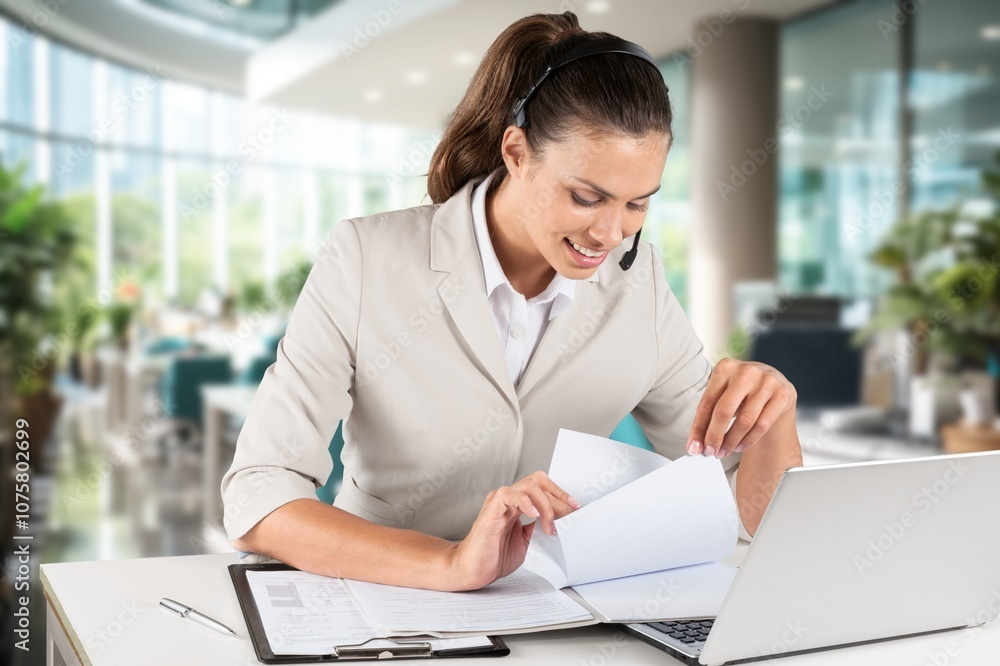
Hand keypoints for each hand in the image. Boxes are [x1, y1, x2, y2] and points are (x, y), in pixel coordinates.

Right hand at [448, 471, 579, 589]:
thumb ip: (538, 528)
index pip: (542, 487)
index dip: (560, 494)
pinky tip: (534, 516)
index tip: (575, 507)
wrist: (472, 570)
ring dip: (546, 504)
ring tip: (550, 525)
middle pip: (538, 481)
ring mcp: (499, 502)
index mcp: (517, 505)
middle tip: (570, 513)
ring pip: (528, 486)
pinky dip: (526, 502)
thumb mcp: (526, 542)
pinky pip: (509, 495)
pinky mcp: (490, 510)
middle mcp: (508, 499)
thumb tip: (559, 521)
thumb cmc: (494, 557)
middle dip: (558, 496)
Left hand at [686, 358, 796, 458]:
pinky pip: (762, 425)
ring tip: (723, 452)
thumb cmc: (742, 392)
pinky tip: (740, 446)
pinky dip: (748, 440)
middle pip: (724, 411)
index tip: (693, 447)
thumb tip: (696, 445)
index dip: (698, 428)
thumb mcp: (723, 394)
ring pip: (745, 421)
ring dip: (731, 442)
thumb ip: (709, 415)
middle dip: (714, 436)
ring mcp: (767, 381)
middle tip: (709, 453)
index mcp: (725, 367)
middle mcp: (746, 371)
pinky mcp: (783, 394)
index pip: (706, 403)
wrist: (775, 384)